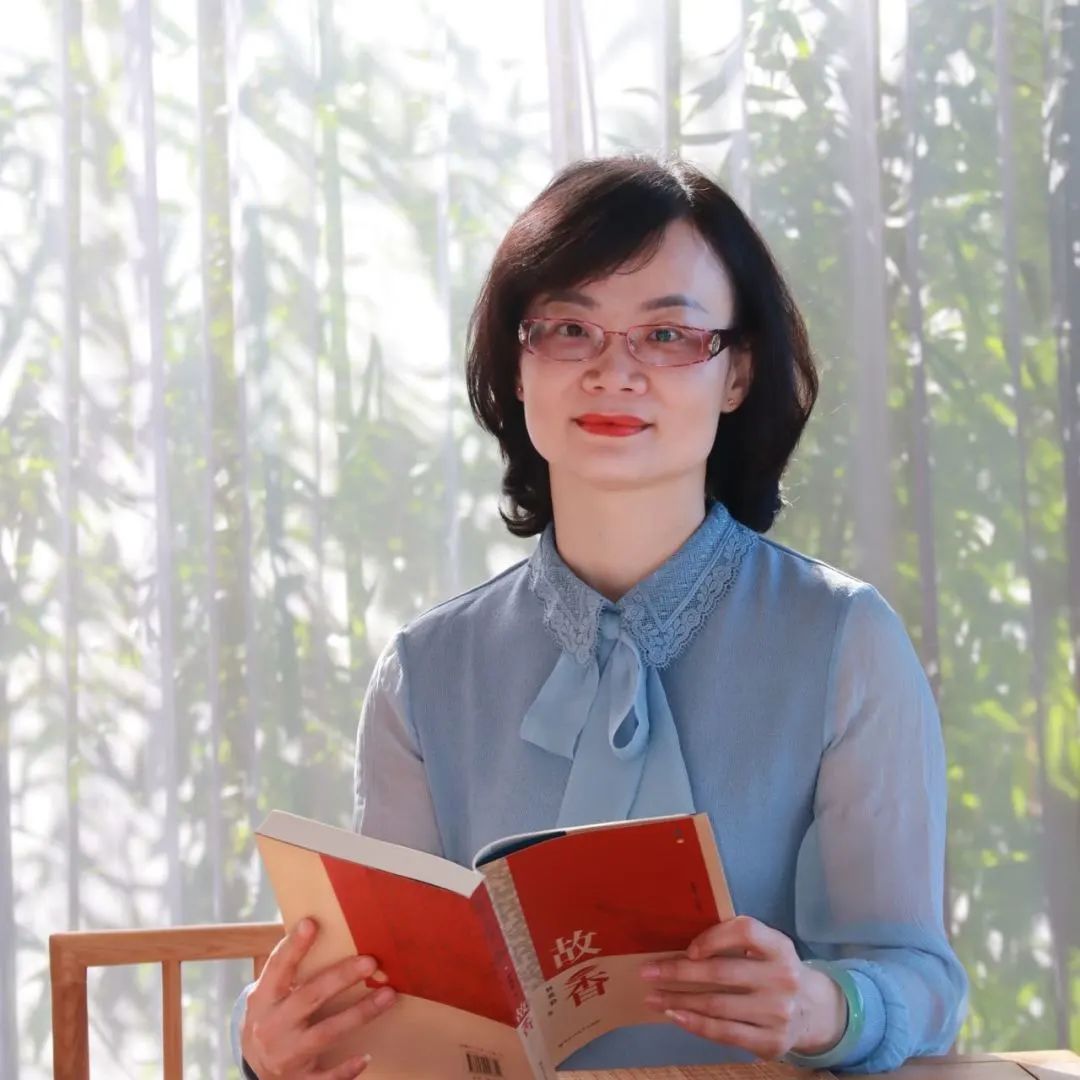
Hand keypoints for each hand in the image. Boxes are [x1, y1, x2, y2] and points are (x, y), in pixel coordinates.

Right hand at [241, 916, 396, 1078]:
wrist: (252, 1066)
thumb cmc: (272, 1016)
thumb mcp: (269, 993)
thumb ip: (290, 970)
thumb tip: (318, 925)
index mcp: (264, 999)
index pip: (278, 968)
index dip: (293, 946)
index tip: (311, 923)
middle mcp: (272, 1026)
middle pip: (310, 997)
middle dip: (340, 978)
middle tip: (370, 962)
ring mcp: (285, 1055)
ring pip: (325, 1033)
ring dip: (359, 1014)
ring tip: (388, 995)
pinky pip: (324, 1078)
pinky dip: (345, 1070)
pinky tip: (366, 1057)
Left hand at [639, 915, 845, 1059]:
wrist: (813, 1011)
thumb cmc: (774, 970)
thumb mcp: (767, 948)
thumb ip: (736, 941)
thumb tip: (682, 944)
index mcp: (780, 948)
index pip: (746, 932)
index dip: (713, 937)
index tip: (688, 948)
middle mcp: (783, 979)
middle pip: (722, 973)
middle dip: (678, 972)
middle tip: (648, 972)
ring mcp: (778, 1013)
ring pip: (717, 1005)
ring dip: (679, 1001)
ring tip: (653, 997)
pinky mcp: (771, 1042)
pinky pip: (725, 1032)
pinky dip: (696, 1024)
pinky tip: (676, 1016)